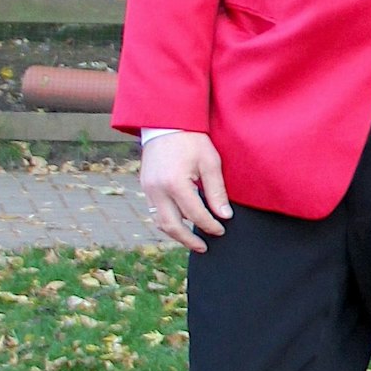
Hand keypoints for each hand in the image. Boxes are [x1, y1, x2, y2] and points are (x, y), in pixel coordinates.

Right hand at [140, 131, 230, 252]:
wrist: (166, 124)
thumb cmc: (192, 141)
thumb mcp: (210, 162)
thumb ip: (216, 191)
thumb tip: (224, 215)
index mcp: (175, 184)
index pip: (194, 214)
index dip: (209, 225)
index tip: (222, 230)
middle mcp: (157, 190)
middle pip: (171, 225)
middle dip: (188, 240)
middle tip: (205, 247)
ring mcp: (148, 189)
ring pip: (159, 221)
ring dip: (176, 234)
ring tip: (193, 240)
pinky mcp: (145, 187)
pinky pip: (155, 211)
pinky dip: (168, 221)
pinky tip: (180, 224)